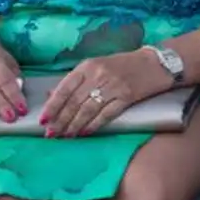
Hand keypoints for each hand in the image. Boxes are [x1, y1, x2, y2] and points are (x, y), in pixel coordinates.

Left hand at [40, 48, 175, 137]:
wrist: (155, 63)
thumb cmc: (123, 65)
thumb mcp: (96, 66)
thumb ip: (76, 80)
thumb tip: (51, 96)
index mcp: (87, 66)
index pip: (64, 88)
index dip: (52, 106)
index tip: (43, 120)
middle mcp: (98, 75)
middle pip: (74, 103)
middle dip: (61, 121)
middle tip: (51, 134)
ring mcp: (113, 86)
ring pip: (87, 110)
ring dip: (74, 126)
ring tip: (65, 136)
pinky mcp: (127, 97)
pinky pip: (106, 114)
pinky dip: (94, 125)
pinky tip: (85, 132)